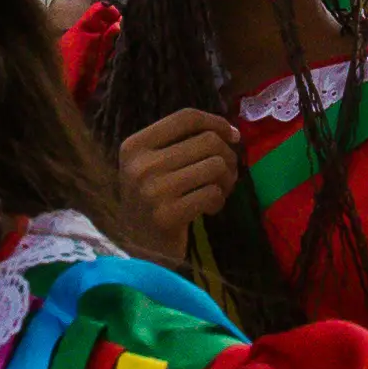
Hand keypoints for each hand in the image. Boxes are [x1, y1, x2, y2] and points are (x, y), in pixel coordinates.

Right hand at [116, 108, 239, 247]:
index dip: (216, 122)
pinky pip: (213, 193)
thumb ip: (182, 144)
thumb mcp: (152, 166)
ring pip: (215, 165)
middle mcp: (140, 165)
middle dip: (227, 156)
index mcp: (134, 146)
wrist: (139, 251)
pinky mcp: (168, 215)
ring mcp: (153, 191)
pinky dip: (219, 201)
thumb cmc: (152, 202)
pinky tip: (209, 209)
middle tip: (226, 174)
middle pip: (207, 141)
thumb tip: (231, 132)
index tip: (233, 136)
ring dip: (227, 180)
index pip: (185, 117)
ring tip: (218, 192)